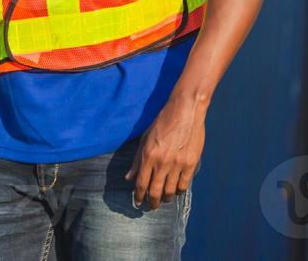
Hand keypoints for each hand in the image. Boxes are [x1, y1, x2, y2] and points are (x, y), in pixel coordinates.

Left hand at [126, 92, 206, 209]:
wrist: (184, 113)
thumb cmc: (162, 124)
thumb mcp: (144, 139)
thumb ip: (137, 160)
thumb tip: (128, 177)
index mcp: (148, 156)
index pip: (141, 183)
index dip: (139, 196)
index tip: (137, 202)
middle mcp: (162, 163)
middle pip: (155, 191)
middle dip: (151, 202)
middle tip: (150, 207)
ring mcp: (178, 164)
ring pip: (170, 190)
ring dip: (165, 198)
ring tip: (162, 200)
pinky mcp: (191, 164)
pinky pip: (184, 184)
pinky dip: (178, 191)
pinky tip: (174, 191)